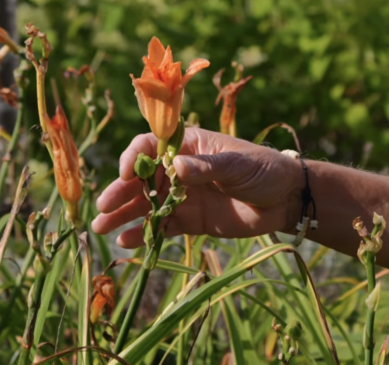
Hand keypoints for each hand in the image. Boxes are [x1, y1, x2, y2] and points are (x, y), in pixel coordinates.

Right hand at [91, 127, 304, 247]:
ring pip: (146, 204)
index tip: (126, 174)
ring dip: (123, 215)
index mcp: (188, 145)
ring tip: (102, 228)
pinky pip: (162, 227)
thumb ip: (207, 167)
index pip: (150, 146)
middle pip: (141, 178)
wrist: (286, 201)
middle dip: (120, 191)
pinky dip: (144, 234)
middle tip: (102, 206)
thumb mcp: (237, 165)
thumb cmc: (263, 170)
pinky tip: (126, 243)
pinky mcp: (190, 220)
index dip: (134, 158)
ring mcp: (183, 195)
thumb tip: (176, 167)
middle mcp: (179, 169)